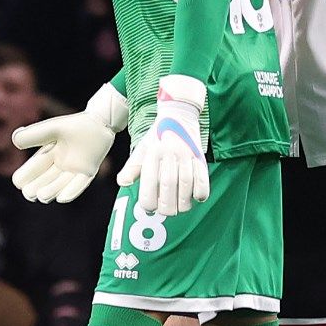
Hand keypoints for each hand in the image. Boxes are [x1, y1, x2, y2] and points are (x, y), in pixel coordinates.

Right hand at [12, 113, 115, 202]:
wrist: (99, 122)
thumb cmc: (75, 125)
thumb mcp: (52, 128)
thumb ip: (35, 134)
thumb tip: (15, 141)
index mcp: (50, 154)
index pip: (35, 167)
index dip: (26, 175)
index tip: (18, 182)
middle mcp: (61, 165)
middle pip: (46, 179)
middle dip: (36, 187)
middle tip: (28, 193)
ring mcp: (75, 170)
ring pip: (60, 184)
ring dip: (51, 190)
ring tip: (41, 196)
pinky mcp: (89, 171)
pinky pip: (80, 184)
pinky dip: (72, 191)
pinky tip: (62, 199)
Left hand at [117, 76, 208, 215]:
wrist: (179, 114)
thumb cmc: (157, 137)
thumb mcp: (142, 149)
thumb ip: (132, 168)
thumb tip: (122, 183)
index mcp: (152, 153)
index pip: (149, 182)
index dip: (149, 201)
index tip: (150, 207)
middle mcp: (169, 153)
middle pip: (169, 185)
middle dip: (167, 205)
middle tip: (166, 211)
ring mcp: (186, 155)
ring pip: (186, 184)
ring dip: (184, 202)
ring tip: (180, 207)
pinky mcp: (200, 157)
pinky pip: (203, 179)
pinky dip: (200, 192)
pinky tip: (196, 197)